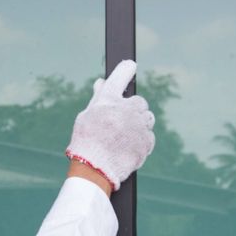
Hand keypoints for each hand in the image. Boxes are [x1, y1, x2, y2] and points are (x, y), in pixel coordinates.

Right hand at [65, 59, 154, 191]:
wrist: (94, 169)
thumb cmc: (86, 142)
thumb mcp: (87, 116)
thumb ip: (98, 98)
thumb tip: (101, 82)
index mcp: (109, 99)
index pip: (120, 76)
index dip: (126, 69)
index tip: (130, 65)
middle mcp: (126, 108)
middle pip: (139, 102)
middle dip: (133, 109)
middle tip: (121, 121)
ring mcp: (139, 125)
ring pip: (147, 118)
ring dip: (140, 123)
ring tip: (126, 135)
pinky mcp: (147, 141)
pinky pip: (149, 136)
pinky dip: (142, 140)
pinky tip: (129, 146)